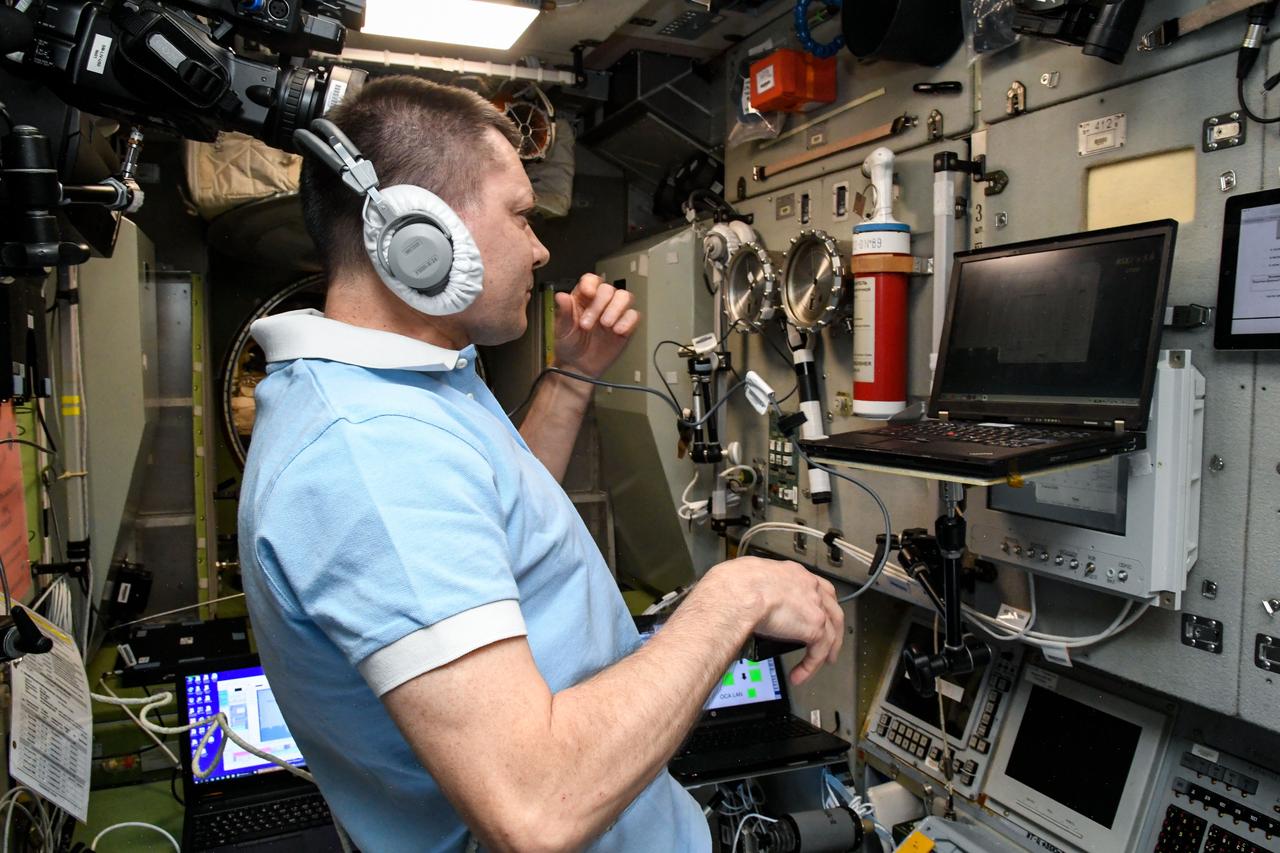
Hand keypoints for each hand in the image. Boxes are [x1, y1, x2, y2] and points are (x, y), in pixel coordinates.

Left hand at [553, 274, 639, 377]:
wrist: (578, 366)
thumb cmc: (569, 344)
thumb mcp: (561, 329)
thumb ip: (563, 312)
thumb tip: (561, 296)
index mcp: (583, 298)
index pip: (591, 280)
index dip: (591, 284)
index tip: (588, 294)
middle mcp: (600, 302)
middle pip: (608, 289)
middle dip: (600, 304)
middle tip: (588, 324)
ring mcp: (614, 313)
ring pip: (625, 297)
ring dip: (616, 309)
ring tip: (606, 325)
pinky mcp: (626, 326)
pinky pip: (633, 316)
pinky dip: (627, 321)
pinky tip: (617, 330)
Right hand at [705, 557, 844, 685]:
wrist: (740, 593)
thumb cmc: (734, 584)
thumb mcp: (748, 578)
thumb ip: (757, 588)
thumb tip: (748, 599)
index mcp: (793, 573)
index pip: (814, 587)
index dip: (818, 603)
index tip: (816, 613)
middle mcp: (808, 587)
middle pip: (832, 609)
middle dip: (833, 629)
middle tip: (828, 644)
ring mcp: (815, 606)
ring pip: (831, 633)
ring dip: (824, 652)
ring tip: (814, 667)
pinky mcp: (814, 627)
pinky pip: (818, 651)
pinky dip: (810, 666)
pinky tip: (799, 675)